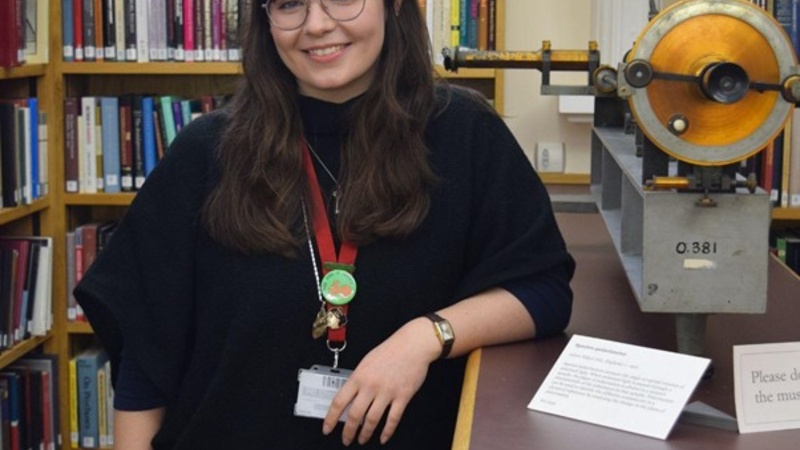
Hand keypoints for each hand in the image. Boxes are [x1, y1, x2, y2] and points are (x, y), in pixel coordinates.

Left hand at [322, 317, 439, 445]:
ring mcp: (387, 392)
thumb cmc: (391, 350)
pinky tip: (383, 437)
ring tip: (362, 439)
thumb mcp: (366, 361)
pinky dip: (387, 431)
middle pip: (355, 415)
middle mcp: (371, 386)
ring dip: (366, 433)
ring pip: (372, 420)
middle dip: (348, 432)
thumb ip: (358, 379)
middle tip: (346, 440)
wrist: (413, 344)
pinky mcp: (402, 396)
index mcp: (359, 376)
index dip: (331, 418)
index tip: (327, 428)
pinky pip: (393, 419)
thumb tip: (349, 397)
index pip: (339, 402)